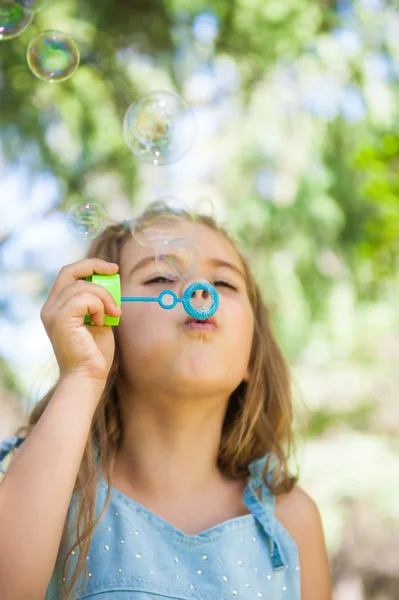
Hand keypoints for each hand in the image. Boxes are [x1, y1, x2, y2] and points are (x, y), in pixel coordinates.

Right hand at [40, 259, 121, 384]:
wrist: (89, 377)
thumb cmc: (95, 352)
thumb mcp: (98, 319)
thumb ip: (97, 301)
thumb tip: (110, 280)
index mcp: (57, 306)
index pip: (69, 274)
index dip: (90, 266)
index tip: (112, 269)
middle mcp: (50, 307)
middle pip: (70, 271)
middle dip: (95, 266)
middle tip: (116, 271)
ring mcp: (53, 313)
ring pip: (83, 286)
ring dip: (105, 297)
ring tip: (112, 314)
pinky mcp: (61, 319)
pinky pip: (85, 298)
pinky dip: (99, 306)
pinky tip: (102, 322)